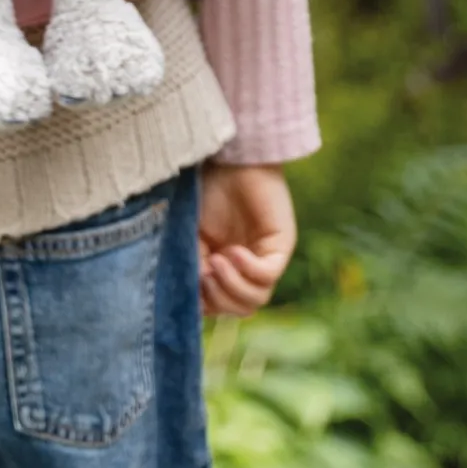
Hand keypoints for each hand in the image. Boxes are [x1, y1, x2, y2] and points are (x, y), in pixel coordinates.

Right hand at [199, 162, 297, 316]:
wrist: (226, 159)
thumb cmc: (203, 188)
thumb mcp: (187, 232)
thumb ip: (190, 262)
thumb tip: (190, 300)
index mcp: (222, 266)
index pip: (219, 305)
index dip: (203, 304)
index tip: (188, 285)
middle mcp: (245, 267)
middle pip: (239, 308)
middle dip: (218, 298)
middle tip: (204, 274)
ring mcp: (263, 258)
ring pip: (256, 300)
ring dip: (232, 287)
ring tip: (217, 262)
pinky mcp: (279, 247)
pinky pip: (268, 275)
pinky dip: (248, 270)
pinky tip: (233, 252)